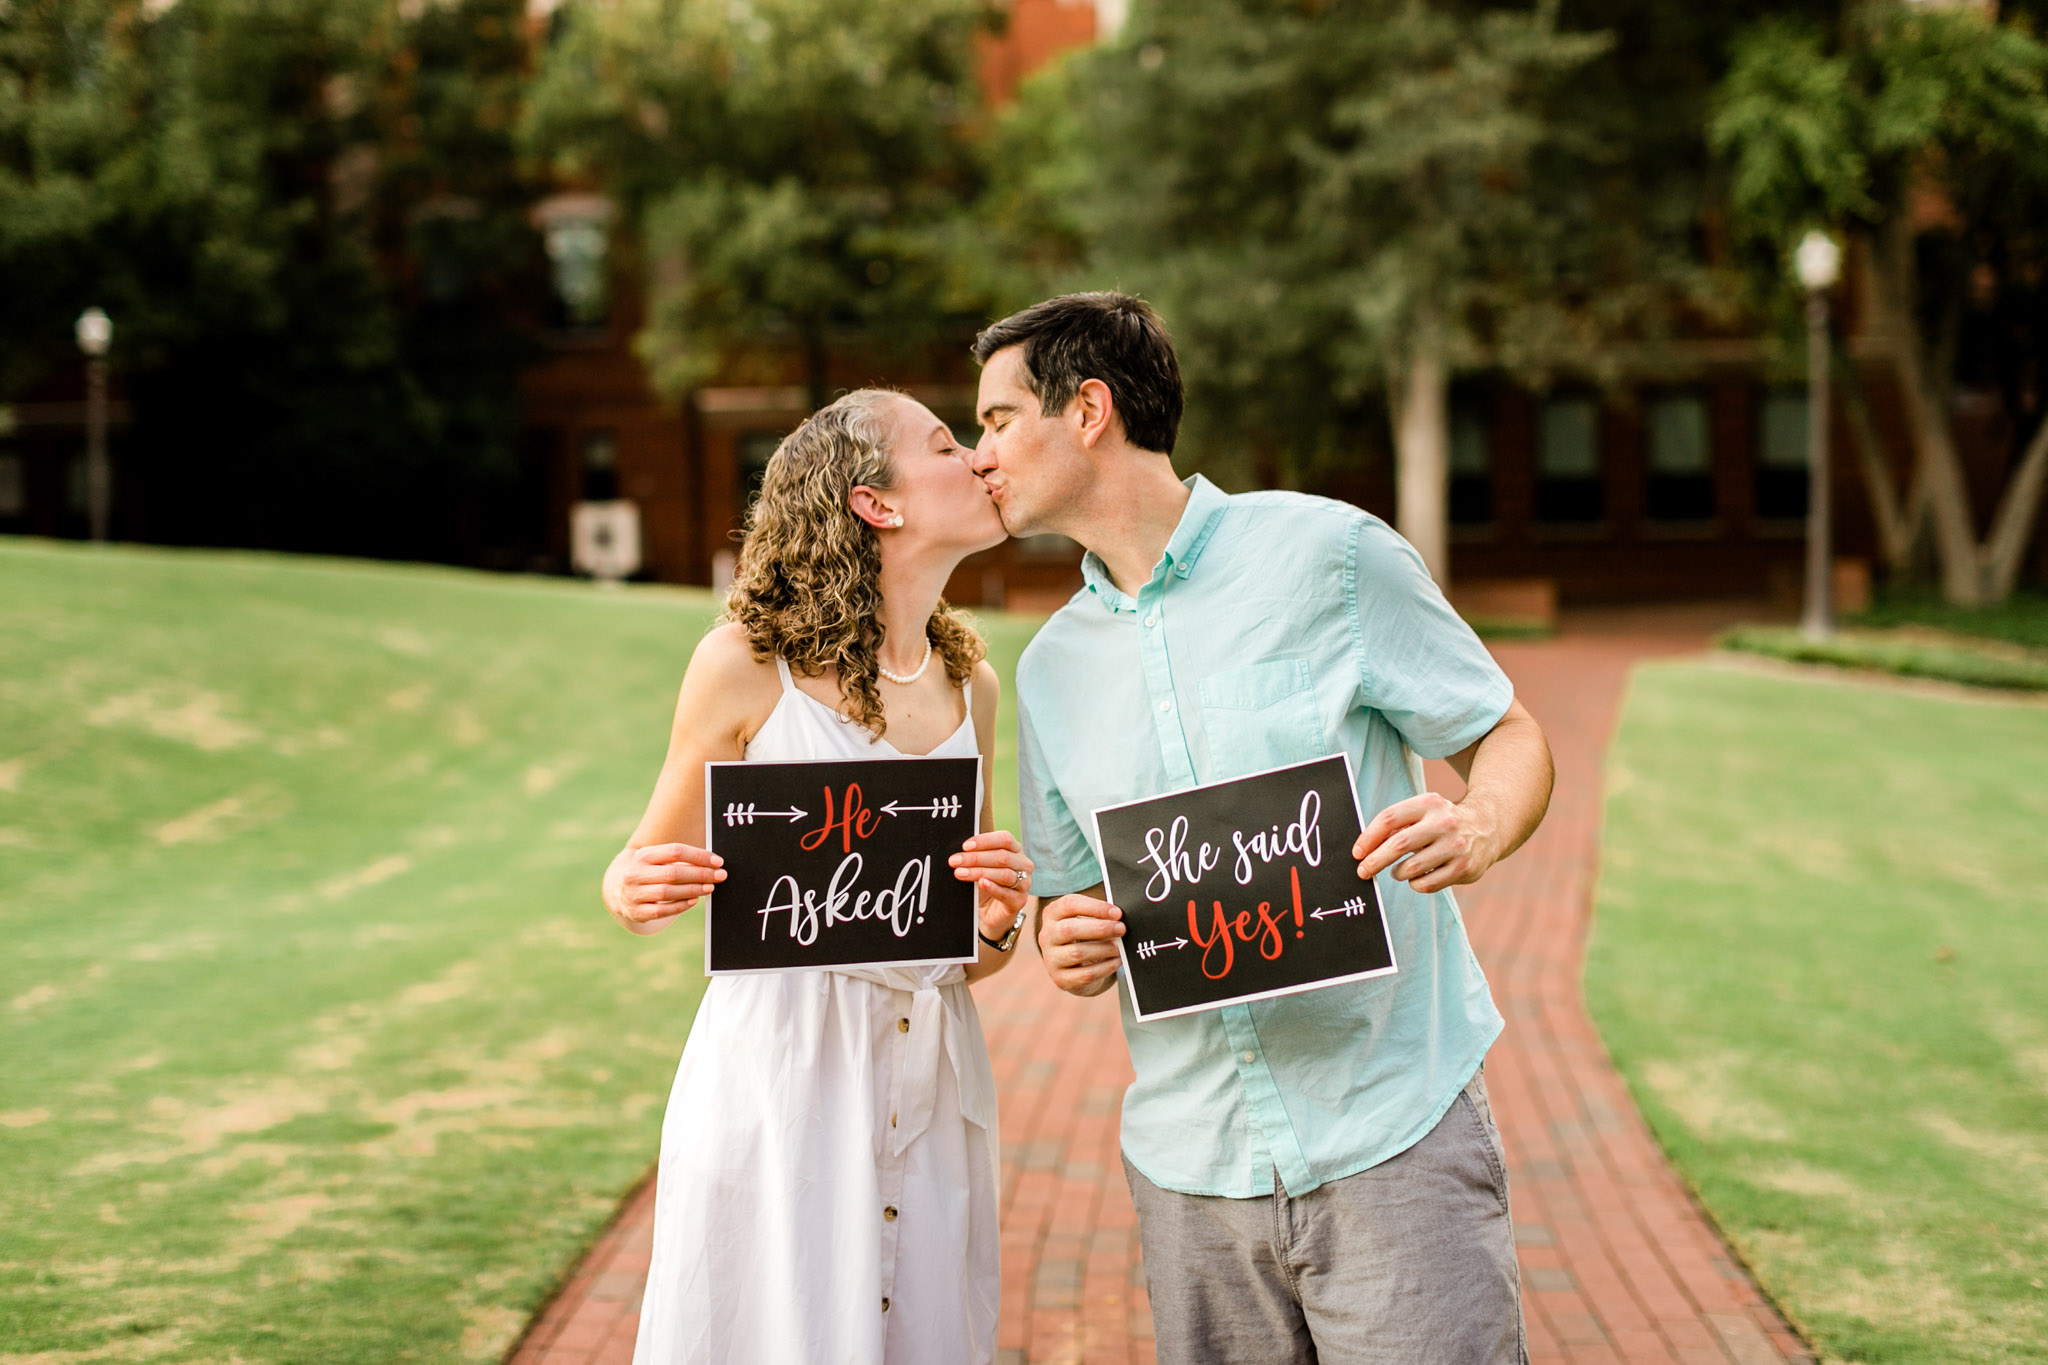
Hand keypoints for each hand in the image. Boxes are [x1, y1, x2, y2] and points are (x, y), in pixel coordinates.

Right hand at [609, 842, 724, 933]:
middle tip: (720, 875)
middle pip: (673, 873)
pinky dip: (680, 906)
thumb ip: (679, 859)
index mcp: (643, 855)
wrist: (616, 889)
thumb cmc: (647, 870)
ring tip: (710, 887)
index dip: (699, 856)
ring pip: (668, 892)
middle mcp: (635, 874)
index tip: (718, 861)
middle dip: (701, 874)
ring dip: (693, 890)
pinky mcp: (636, 912)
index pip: (675, 851)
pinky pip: (662, 911)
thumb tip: (712, 863)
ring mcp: (633, 894)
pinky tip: (694, 900)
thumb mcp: (656, 859)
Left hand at [950, 831, 1033, 939]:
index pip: (1005, 839)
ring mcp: (1024, 883)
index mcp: (1016, 850)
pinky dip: (992, 887)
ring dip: (979, 872)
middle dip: (975, 858)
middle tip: (954, 861)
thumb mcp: (981, 867)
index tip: (965, 846)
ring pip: (1004, 874)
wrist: (990, 912)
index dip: (985, 841)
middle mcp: (1023, 864)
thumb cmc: (985, 884)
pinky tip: (981, 883)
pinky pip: (1006, 893)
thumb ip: (976, 857)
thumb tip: (960, 852)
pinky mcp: (1020, 901)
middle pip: (1002, 857)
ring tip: (960, 873)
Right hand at [1037, 892, 1122, 996]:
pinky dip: (1104, 968)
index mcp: (1052, 914)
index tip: (1117, 913)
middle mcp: (1046, 936)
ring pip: (1076, 953)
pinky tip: (1116, 962)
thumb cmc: (1084, 935)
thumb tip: (1119, 919)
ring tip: (1119, 948)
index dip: (1094, 907)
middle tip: (1121, 929)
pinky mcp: (1060, 979)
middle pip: (1068, 929)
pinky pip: (1085, 974)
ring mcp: (1051, 959)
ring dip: (1103, 949)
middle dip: (1100, 928)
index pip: (1069, 904)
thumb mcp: (1085, 920)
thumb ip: (1099, 916)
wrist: (1074, 966)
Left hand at [1352, 792, 1498, 894]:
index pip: (1390, 818)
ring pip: (1411, 868)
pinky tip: (1417, 877)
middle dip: (1375, 861)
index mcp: (1428, 803)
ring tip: (1398, 871)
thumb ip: (1397, 825)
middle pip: (1399, 844)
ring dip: (1398, 873)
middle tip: (1363, 871)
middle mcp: (1444, 823)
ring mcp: (1456, 846)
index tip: (1357, 853)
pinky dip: (1415, 884)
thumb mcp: (1423, 811)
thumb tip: (1364, 849)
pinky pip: (1426, 884)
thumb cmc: (1442, 821)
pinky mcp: (1464, 867)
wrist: (1488, 827)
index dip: (1369, 838)